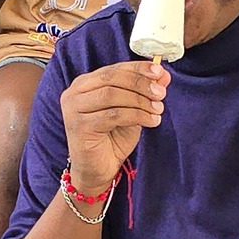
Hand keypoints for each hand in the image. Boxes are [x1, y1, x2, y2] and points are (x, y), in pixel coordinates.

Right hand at [60, 59, 167, 194]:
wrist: (97, 170)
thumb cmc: (111, 139)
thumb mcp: (132, 110)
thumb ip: (144, 91)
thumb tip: (163, 74)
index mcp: (85, 84)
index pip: (114, 69)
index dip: (137, 68)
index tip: (159, 71)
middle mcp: (75, 93)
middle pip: (111, 78)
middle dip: (140, 83)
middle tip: (160, 93)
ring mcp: (74, 109)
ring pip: (112, 95)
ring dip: (140, 101)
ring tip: (158, 109)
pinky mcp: (79, 126)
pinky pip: (113, 115)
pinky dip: (136, 115)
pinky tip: (152, 121)